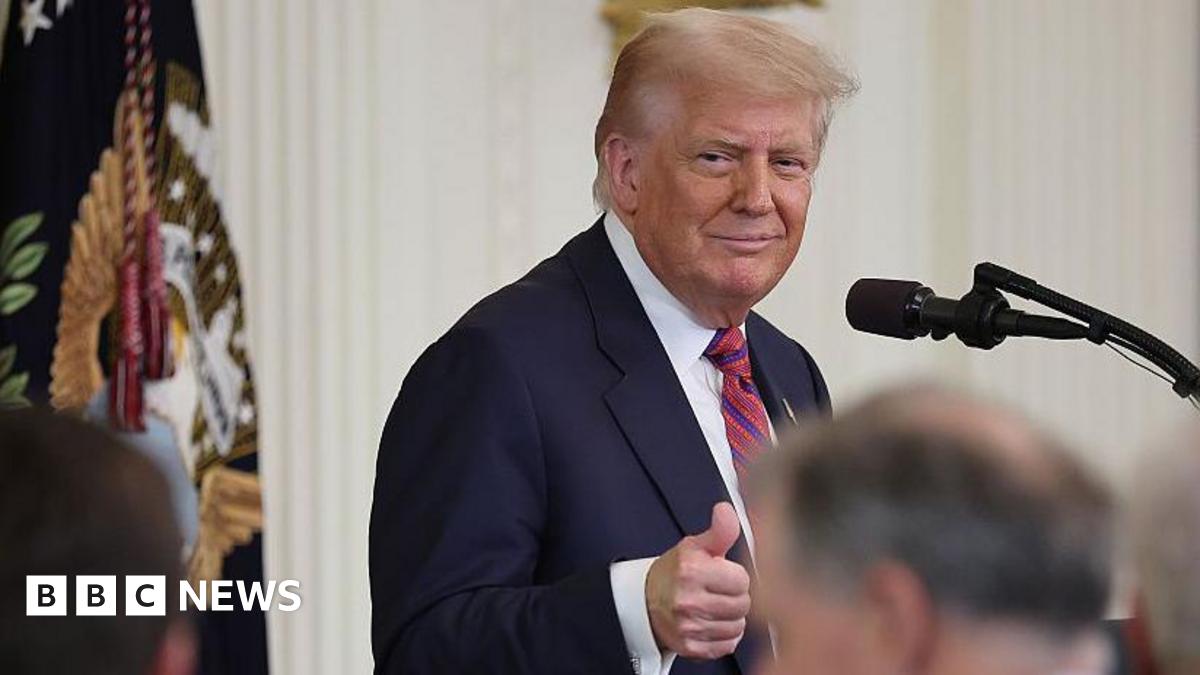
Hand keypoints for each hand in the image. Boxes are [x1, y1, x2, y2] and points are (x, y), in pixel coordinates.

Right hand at [645, 502, 750, 659]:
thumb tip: (726, 510)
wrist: (644, 602)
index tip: (722, 575)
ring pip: (737, 626)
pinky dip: (723, 635)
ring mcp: (688, 626)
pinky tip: (711, 623)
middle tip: (719, 591)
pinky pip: (727, 644)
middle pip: (742, 604)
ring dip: (731, 617)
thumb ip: (719, 531)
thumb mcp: (694, 546)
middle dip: (735, 596)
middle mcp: (688, 600)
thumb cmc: (674, 573)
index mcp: (691, 571)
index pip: (742, 580)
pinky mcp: (690, 647)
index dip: (735, 576)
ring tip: (715, 606)